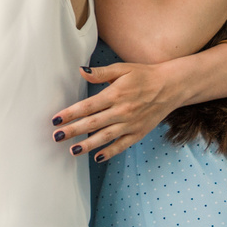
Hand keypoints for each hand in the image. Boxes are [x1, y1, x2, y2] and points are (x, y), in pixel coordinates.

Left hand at [51, 63, 177, 161]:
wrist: (171, 86)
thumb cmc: (144, 75)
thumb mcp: (122, 69)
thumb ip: (100, 73)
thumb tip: (80, 71)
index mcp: (115, 94)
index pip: (87, 106)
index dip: (70, 113)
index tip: (56, 119)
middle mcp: (122, 111)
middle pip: (92, 123)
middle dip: (73, 131)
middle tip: (57, 137)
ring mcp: (131, 124)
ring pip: (105, 137)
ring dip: (87, 145)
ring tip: (72, 150)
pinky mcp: (139, 133)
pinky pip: (122, 145)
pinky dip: (110, 152)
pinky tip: (97, 157)